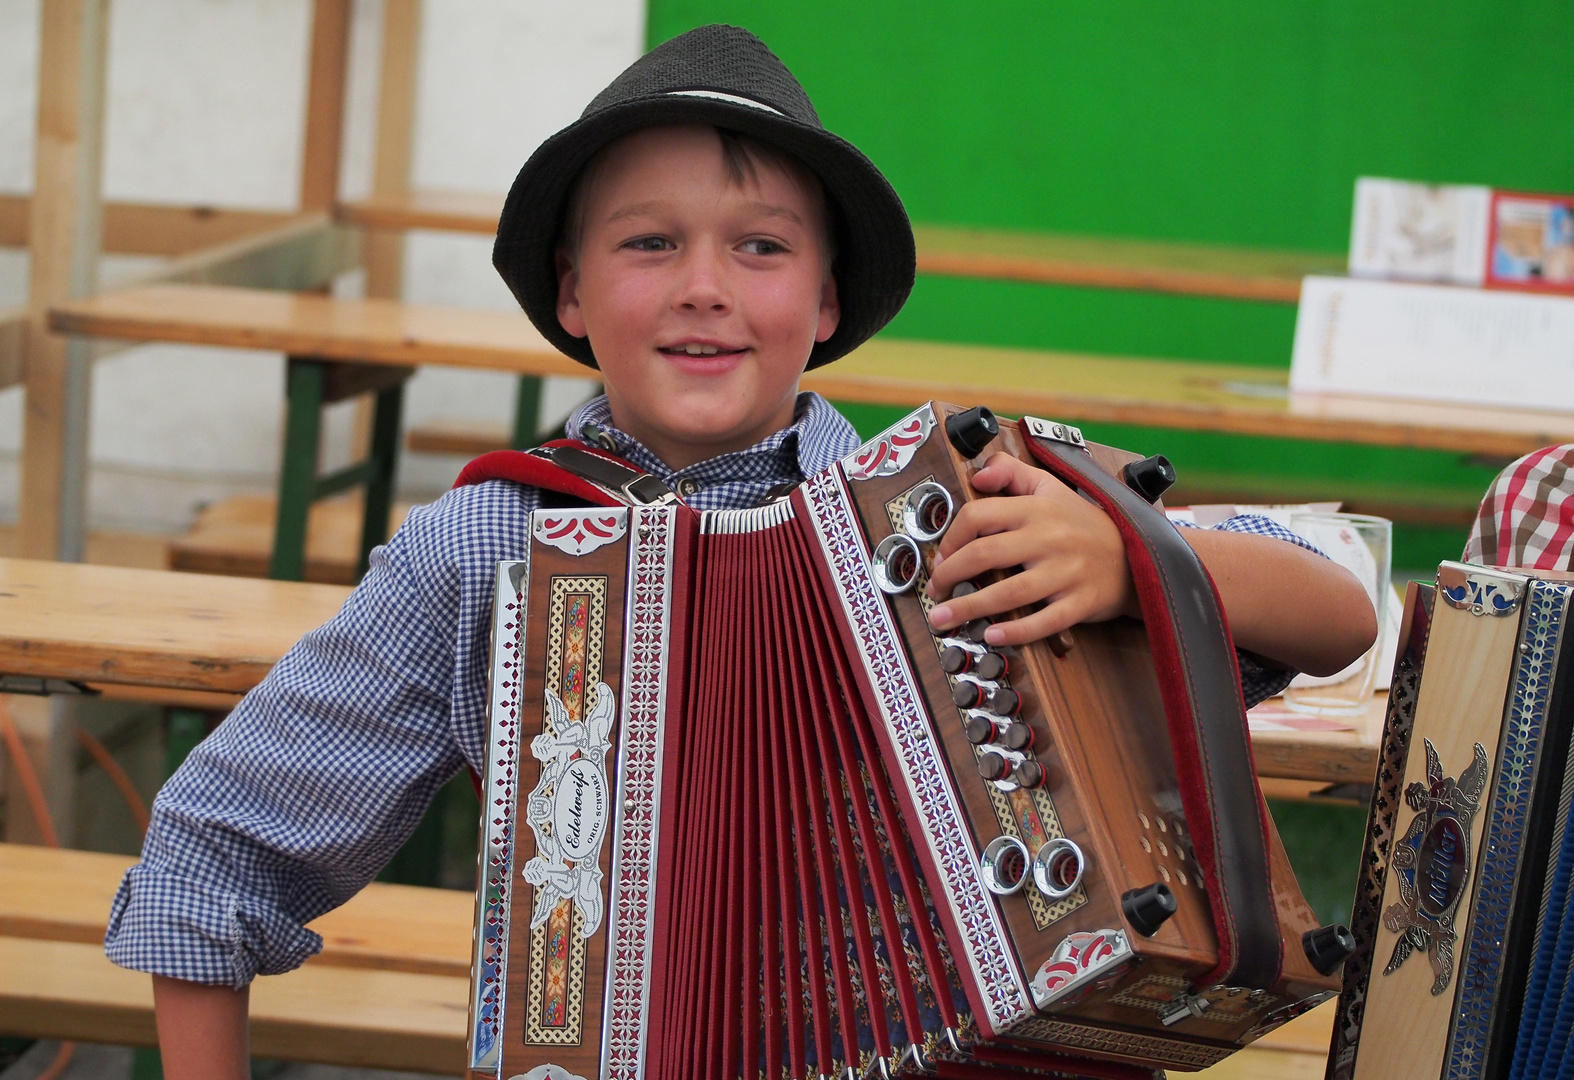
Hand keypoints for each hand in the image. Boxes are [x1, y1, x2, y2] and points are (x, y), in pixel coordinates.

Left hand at [924, 452, 1135, 646]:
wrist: (1136, 554)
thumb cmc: (1083, 523)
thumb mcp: (1050, 487)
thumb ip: (1011, 472)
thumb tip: (976, 475)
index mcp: (1036, 509)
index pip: (980, 515)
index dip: (951, 537)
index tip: (940, 557)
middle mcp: (1048, 538)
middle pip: (986, 554)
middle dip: (950, 575)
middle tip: (933, 590)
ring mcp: (1065, 572)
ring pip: (1010, 592)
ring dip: (970, 607)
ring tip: (942, 619)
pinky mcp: (1080, 602)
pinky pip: (1044, 621)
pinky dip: (1016, 631)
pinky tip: (992, 635)